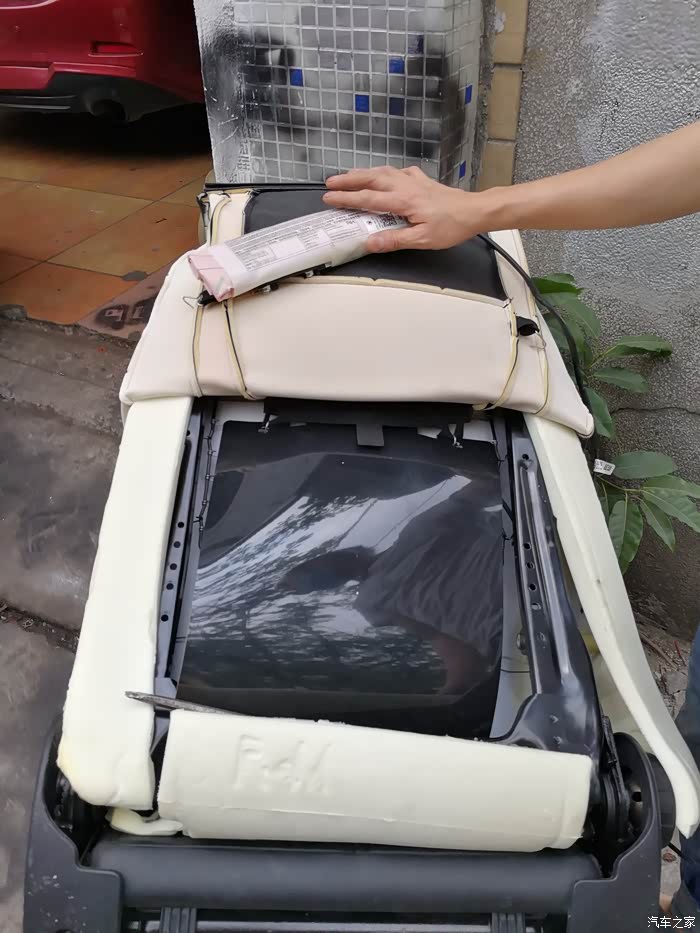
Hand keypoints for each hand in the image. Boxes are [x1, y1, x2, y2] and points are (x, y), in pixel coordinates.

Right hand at [323, 165, 488, 251]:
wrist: (474, 211)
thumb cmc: (452, 225)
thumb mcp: (422, 239)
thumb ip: (395, 240)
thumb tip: (370, 242)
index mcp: (403, 200)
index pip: (368, 199)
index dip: (346, 199)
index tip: (329, 198)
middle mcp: (405, 186)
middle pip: (371, 179)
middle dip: (348, 180)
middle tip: (330, 183)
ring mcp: (414, 180)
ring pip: (383, 172)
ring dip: (363, 173)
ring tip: (349, 176)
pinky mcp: (422, 181)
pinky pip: (398, 172)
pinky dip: (385, 172)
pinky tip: (385, 175)